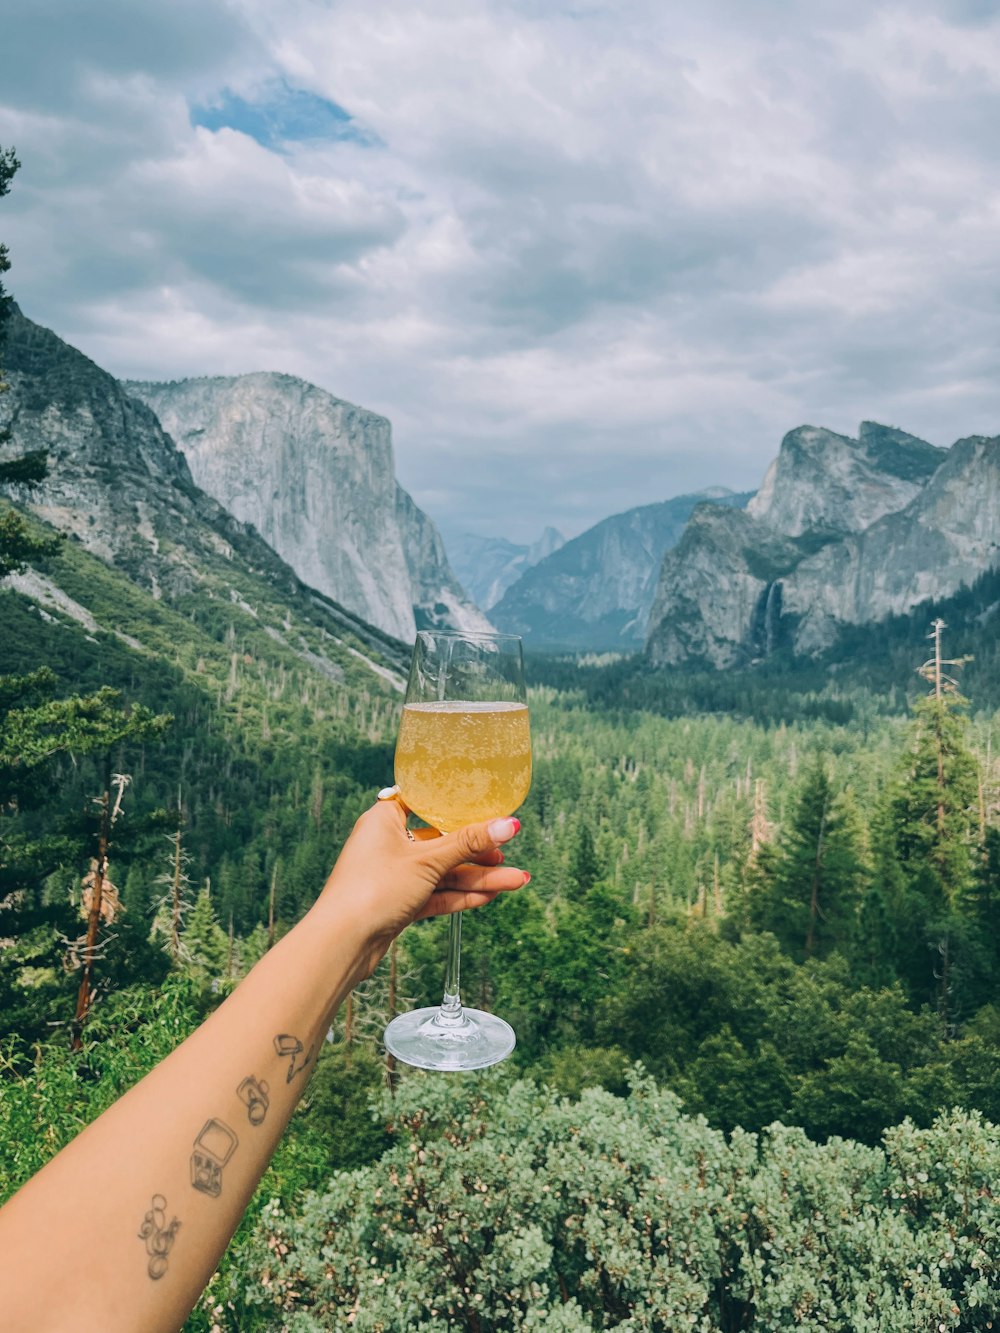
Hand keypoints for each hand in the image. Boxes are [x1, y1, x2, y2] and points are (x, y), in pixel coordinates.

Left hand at [318, 795, 526, 981]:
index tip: (487, 804)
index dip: (456, 804)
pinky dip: (462, 895)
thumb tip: (508, 824)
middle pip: (442, 841)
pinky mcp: (400, 903)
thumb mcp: (427, 860)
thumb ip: (469, 843)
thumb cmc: (372, 889)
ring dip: (478, 877)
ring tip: (517, 880)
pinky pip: (436, 894)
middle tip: (509, 852)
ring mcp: (395, 875)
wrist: (342, 943)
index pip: (426, 802)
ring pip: (444, 872)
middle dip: (478, 851)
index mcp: (385, 819)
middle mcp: (389, 844)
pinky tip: (491, 896)